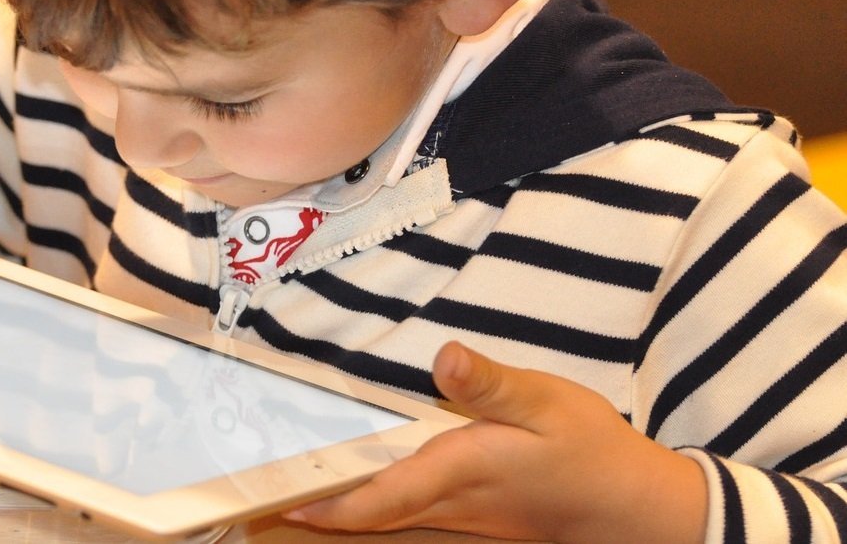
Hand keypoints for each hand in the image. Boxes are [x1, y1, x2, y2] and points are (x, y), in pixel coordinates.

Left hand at [285, 342, 706, 543]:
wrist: (634, 514)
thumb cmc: (590, 452)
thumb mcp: (549, 403)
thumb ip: (491, 385)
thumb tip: (442, 358)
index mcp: (461, 472)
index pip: (379, 496)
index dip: (325, 501)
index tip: (275, 500)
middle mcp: (451, 507)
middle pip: (366, 521)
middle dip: (309, 518)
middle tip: (250, 511)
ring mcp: (460, 524)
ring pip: (382, 530)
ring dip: (330, 525)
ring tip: (277, 515)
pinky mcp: (471, 526)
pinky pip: (404, 529)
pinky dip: (367, 523)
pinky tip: (345, 512)